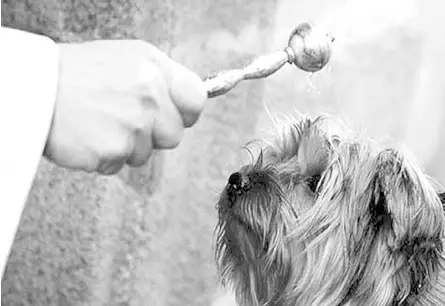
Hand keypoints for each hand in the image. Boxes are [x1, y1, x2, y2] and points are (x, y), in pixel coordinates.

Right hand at [44, 40, 206, 174]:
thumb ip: (162, 80)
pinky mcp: (113, 152)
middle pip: (174, 135)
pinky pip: (120, 164)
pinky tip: (90, 136)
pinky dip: (106, 156)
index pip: (196, 99)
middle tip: (127, 119)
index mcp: (155, 69)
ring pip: (146, 154)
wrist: (36, 89)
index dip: (186, 112)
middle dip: (154, 133)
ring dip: (127, 145)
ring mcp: (132, 127)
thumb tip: (192, 100)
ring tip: (101, 123)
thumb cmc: (80, 72)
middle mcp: (149, 98)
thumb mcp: (129, 58)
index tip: (175, 115)